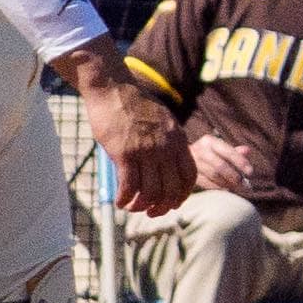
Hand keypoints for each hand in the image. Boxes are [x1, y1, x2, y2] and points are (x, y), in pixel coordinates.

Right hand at [80, 67, 186, 216]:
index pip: (189, 176)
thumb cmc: (134, 104)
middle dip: (163, 206)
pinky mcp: (124, 154)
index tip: (173, 202)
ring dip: (142, 206)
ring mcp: (146, 151)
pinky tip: (120, 202)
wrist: (113, 89)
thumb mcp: (163, 121)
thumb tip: (166, 163)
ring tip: (132, 208)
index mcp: (178, 140)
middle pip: (171, 188)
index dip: (182, 194)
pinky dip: (125, 199)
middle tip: (152, 213)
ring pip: (150, 191)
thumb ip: (168, 141)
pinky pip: (129, 186)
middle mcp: (166, 148)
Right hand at [191, 131, 271, 197]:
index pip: (228, 152)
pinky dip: (217, 187)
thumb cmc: (208, 154)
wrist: (177, 157)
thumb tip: (247, 151)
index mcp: (209, 141)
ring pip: (213, 175)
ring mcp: (191, 162)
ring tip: (236, 188)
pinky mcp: (187, 174)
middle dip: (234, 176)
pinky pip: (205, 183)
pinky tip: (224, 189)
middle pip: (220, 165)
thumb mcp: (220, 149)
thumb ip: (234, 152)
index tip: (250, 172)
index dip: (241, 162)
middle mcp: (199, 150)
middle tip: (244, 185)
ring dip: (227, 183)